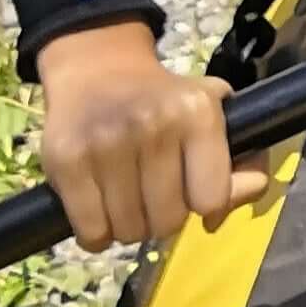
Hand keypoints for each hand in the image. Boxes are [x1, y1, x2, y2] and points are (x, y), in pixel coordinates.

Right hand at [37, 22, 269, 252]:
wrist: (98, 70)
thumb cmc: (164, 100)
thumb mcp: (212, 113)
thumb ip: (238, 158)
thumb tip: (237, 203)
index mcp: (199, 112)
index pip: (212, 197)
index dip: (207, 208)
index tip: (196, 198)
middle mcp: (156, 125)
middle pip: (169, 221)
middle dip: (164, 219)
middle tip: (155, 198)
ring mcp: (108, 144)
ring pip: (130, 232)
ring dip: (130, 228)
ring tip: (129, 201)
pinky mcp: (67, 161)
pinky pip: (91, 233)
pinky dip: (98, 236)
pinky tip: (101, 211)